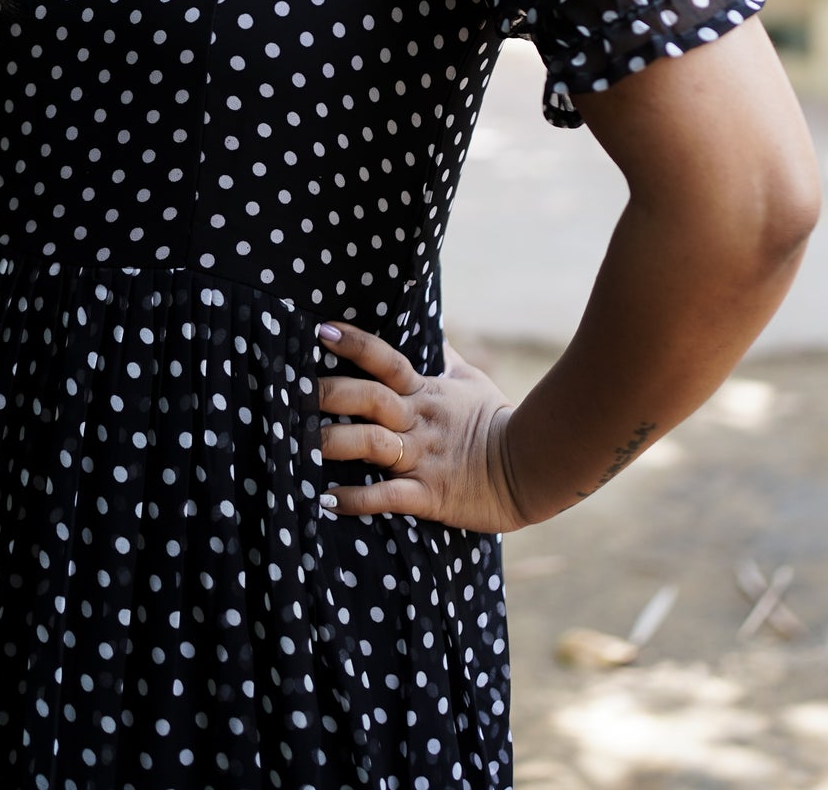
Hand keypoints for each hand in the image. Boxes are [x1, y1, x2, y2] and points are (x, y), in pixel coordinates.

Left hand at [315, 320, 530, 532]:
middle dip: (333, 393)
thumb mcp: (471, 381)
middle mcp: (420, 421)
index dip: (356, 344)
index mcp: (426, 392)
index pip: (387, 360)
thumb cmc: (498, 420)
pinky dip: (358, 500)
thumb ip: (445, 357)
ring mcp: (424, 458)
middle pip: (371, 399)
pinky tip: (328, 500)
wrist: (532, 468)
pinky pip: (389, 497)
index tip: (322, 330)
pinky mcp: (430, 495)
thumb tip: (433, 327)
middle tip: (295, 390)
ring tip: (301, 443)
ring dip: (337, 443)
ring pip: (374, 444)